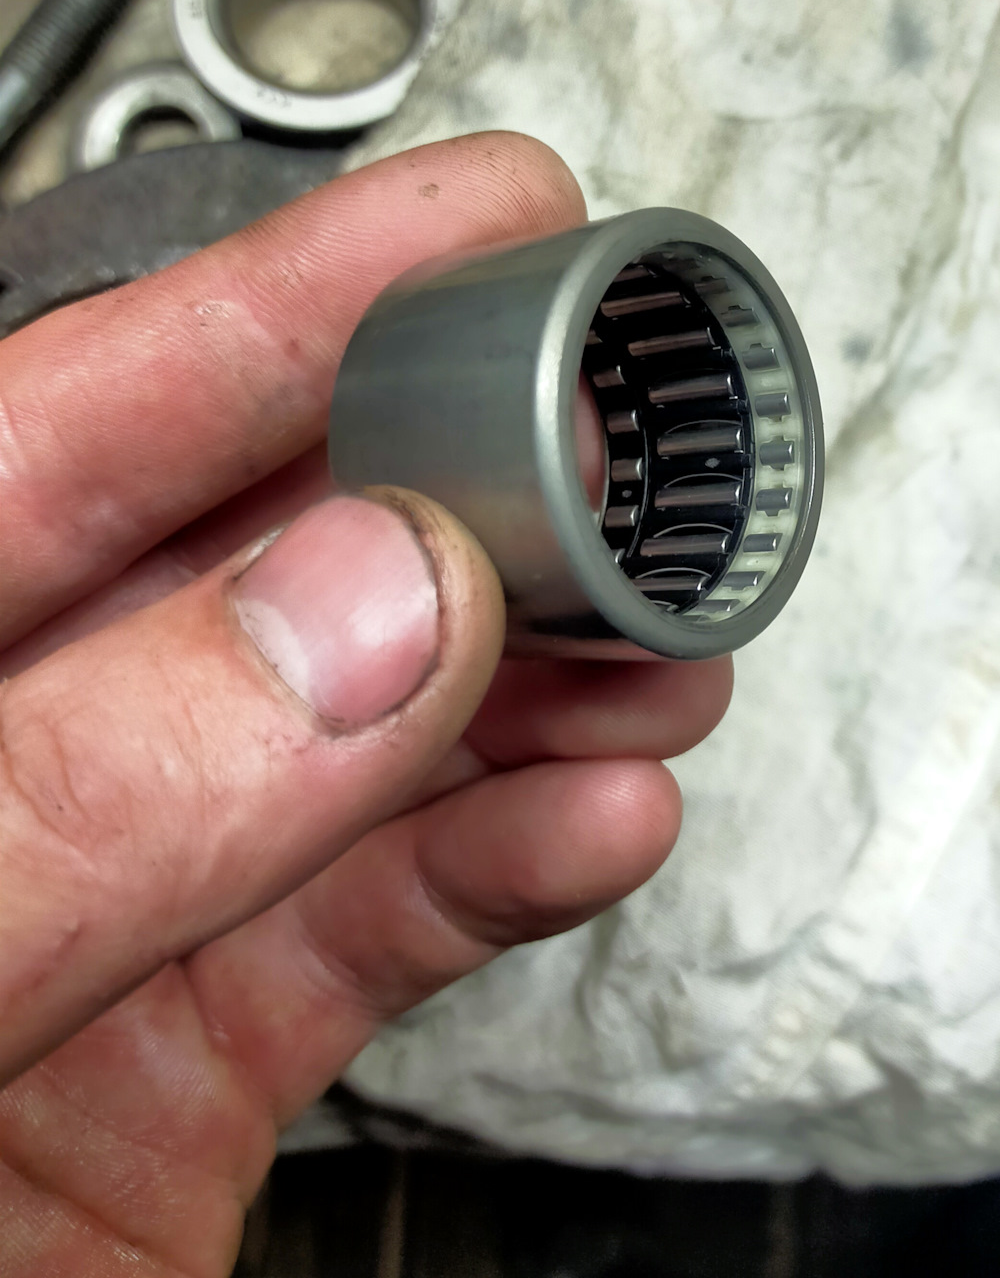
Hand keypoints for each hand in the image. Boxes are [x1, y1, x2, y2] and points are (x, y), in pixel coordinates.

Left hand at [0, 133, 730, 1277]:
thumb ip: (82, 791)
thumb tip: (365, 606)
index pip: (63, 424)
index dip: (282, 309)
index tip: (474, 220)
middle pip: (254, 563)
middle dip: (457, 497)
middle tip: (614, 449)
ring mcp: (91, 898)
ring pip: (348, 739)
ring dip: (526, 686)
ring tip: (658, 643)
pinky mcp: (183, 1057)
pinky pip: (371, 926)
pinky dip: (504, 869)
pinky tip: (597, 816)